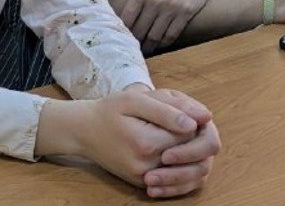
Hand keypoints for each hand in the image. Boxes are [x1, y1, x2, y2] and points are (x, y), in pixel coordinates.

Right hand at [38, 89, 205, 190]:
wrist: (84, 131)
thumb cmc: (108, 111)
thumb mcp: (134, 100)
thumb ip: (168, 109)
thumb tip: (201, 120)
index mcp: (147, 142)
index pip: (190, 134)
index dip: (192, 120)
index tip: (180, 110)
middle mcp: (148, 166)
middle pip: (192, 154)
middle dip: (192, 136)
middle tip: (179, 120)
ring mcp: (146, 178)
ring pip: (189, 170)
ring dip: (190, 153)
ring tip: (174, 134)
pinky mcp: (145, 183)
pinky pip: (176, 181)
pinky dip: (181, 166)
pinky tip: (172, 149)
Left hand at [103, 0, 217, 51]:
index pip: (126, 17)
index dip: (122, 30)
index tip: (119, 36)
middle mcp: (154, 1)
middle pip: (140, 29)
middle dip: (134, 41)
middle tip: (130, 48)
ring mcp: (171, 8)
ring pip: (155, 35)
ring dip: (148, 45)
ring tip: (144, 50)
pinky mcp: (185, 13)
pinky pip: (172, 34)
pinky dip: (164, 42)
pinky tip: (159, 44)